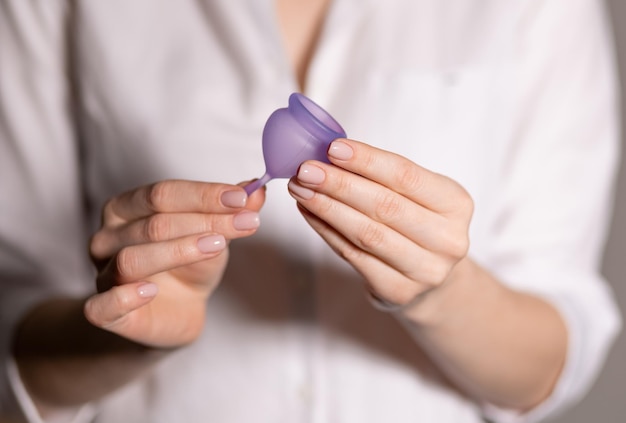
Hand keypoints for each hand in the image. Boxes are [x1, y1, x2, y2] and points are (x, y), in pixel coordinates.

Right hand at [85, 180, 264, 346]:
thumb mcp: (214, 232)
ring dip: (178, 251)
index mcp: (127, 208)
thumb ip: (230, 211)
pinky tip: (151, 291)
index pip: (162, 193)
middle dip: (205, 221)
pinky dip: (124, 297)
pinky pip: (101, 306)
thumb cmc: (190, 263)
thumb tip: (256, 189)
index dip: (204, 195)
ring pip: (132, 259)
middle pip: (154, 223)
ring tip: (217, 246)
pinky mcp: (105, 312)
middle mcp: (108, 236)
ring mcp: (103, 274)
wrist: (178, 309)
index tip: (242, 198)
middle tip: (247, 222)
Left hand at [287, 139, 472, 306]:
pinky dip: (326, 231)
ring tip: (300, 189)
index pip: (406, 176)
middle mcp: (448, 240)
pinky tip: (309, 212)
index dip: (367, 161)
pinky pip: (353, 255)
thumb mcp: (417, 195)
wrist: (431, 278)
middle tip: (305, 169)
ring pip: (366, 233)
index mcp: (456, 204)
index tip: (332, 148)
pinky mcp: (398, 291)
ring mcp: (425, 270)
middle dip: (339, 184)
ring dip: (327, 208)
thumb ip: (382, 176)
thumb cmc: (417, 223)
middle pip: (385, 206)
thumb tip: (327, 153)